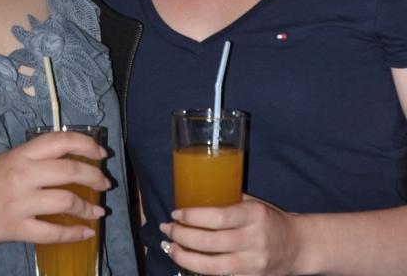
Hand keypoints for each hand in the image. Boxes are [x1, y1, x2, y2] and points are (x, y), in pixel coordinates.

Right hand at [0, 130, 109, 247]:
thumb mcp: (8, 160)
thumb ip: (35, 159)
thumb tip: (70, 160)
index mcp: (21, 153)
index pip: (60, 140)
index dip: (86, 144)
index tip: (101, 153)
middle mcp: (23, 174)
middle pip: (69, 169)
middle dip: (94, 177)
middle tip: (105, 184)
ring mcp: (20, 202)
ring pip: (65, 200)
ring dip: (87, 207)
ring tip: (98, 211)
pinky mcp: (15, 228)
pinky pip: (52, 232)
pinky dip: (73, 233)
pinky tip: (86, 233)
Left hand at [159, 196, 301, 275]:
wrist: (299, 246)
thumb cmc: (269, 219)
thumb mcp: (252, 203)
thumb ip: (228, 202)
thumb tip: (193, 197)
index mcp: (253, 215)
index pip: (217, 217)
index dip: (192, 216)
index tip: (175, 213)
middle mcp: (254, 240)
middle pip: (210, 242)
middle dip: (182, 236)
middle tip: (167, 229)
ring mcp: (254, 264)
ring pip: (212, 266)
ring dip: (185, 257)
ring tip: (170, 247)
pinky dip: (200, 270)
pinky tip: (187, 262)